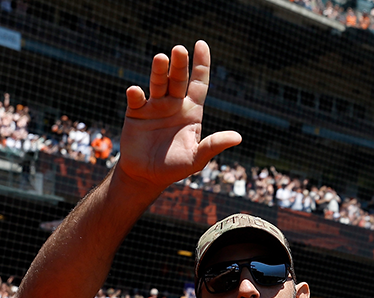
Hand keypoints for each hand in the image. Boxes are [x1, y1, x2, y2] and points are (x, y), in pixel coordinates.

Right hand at [115, 41, 241, 192]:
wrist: (146, 176)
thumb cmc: (174, 167)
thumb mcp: (197, 158)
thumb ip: (214, 145)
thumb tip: (238, 137)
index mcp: (191, 110)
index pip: (199, 82)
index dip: (201, 64)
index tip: (201, 44)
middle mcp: (173, 103)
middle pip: (178, 78)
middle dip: (179, 63)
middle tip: (179, 49)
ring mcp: (154, 106)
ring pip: (158, 83)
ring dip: (159, 71)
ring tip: (161, 58)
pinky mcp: (135, 113)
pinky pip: (136, 99)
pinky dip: (136, 94)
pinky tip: (136, 91)